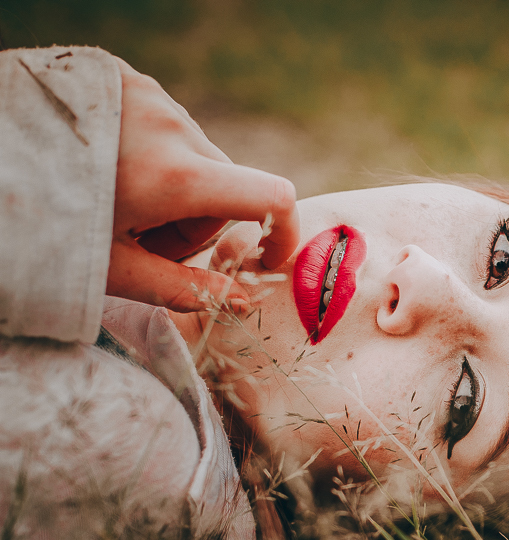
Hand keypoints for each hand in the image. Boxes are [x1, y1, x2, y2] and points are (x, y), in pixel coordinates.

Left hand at [106, 59, 298, 311]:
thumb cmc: (37, 225)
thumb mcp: (111, 269)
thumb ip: (185, 289)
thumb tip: (243, 304)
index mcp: (174, 176)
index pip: (273, 196)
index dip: (284, 233)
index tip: (269, 259)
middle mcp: (172, 125)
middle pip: (226, 185)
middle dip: (199, 222)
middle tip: (142, 243)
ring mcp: (149, 96)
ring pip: (197, 157)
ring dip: (174, 190)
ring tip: (115, 204)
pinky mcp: (127, 80)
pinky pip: (166, 127)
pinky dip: (150, 155)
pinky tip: (106, 170)